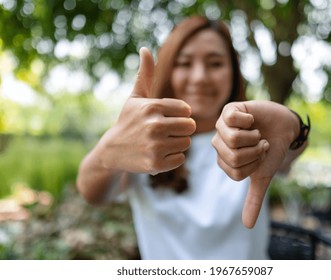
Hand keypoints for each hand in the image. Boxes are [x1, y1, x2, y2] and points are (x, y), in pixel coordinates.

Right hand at [96, 47, 195, 174]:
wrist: (112, 151)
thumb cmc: (128, 121)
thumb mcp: (135, 97)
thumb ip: (145, 74)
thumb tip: (145, 48)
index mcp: (152, 106)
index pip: (187, 110)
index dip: (178, 115)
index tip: (165, 118)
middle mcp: (154, 125)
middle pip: (190, 126)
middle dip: (180, 129)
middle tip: (165, 131)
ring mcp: (155, 146)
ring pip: (186, 142)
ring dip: (176, 143)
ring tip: (160, 142)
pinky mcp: (156, 164)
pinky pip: (180, 158)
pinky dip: (172, 158)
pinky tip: (158, 154)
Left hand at [212, 101, 299, 227]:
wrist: (283, 127)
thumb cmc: (271, 151)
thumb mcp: (262, 176)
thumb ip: (253, 199)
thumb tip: (247, 226)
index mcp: (223, 160)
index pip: (235, 172)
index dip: (254, 165)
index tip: (259, 157)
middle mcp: (219, 144)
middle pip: (233, 157)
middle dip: (255, 152)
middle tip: (259, 144)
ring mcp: (222, 126)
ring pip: (233, 140)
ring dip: (254, 138)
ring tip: (257, 132)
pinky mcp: (229, 110)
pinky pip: (232, 119)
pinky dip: (248, 122)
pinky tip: (251, 120)